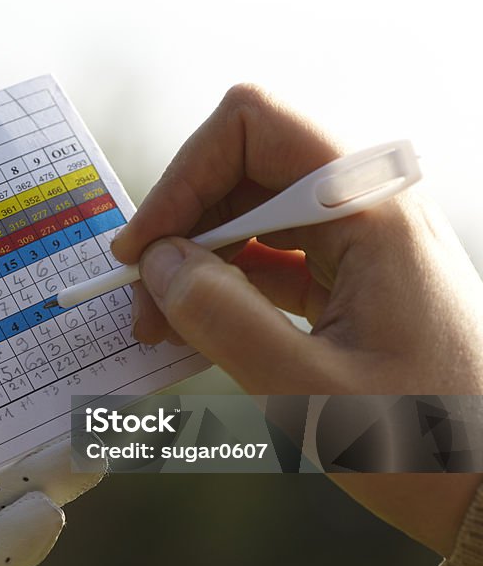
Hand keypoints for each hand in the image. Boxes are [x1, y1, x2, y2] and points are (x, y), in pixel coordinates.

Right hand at [110, 84, 482, 554]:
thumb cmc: (425, 440)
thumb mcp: (307, 388)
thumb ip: (223, 318)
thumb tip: (157, 265)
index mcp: (370, 208)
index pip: (253, 126)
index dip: (182, 177)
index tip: (144, 250)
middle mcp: (366, 202)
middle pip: (242, 165)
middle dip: (181, 225)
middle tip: (141, 299)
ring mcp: (360, 234)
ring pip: (249, 208)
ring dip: (196, 256)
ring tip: (162, 322)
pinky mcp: (350, 269)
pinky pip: (269, 249)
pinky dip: (224, 279)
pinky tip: (197, 324)